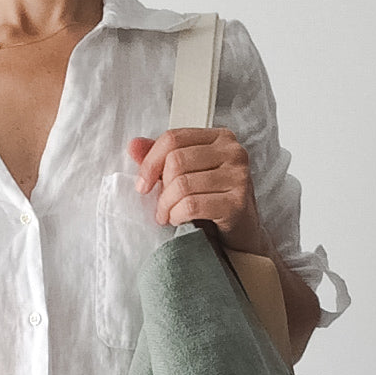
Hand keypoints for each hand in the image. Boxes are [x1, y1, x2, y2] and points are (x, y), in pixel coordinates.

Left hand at [128, 128, 272, 256]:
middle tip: (160, 206)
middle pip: (176, 161)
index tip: (142, 184)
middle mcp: (234, 152)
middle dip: (160, 189)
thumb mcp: (186, 176)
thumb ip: (161, 159)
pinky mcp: (237, 203)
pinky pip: (192, 205)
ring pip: (182, 184)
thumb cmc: (213, 204)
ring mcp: (239, 177)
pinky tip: (179, 221)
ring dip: (167, 206)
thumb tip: (135, 146)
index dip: (150, 162)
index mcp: (220, 138)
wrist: (241, 236)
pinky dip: (177, 216)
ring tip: (168, 216)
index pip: (173, 138)